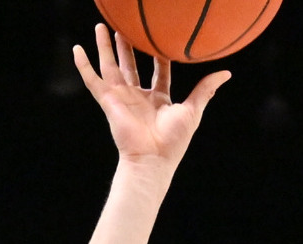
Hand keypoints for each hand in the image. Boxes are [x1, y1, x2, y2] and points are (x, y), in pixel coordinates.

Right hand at [72, 24, 228, 167]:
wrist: (153, 158)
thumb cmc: (173, 141)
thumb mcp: (193, 110)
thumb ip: (206, 89)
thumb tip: (226, 73)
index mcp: (158, 99)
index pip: (159, 71)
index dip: (160, 55)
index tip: (160, 39)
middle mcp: (138, 97)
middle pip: (130, 65)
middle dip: (127, 46)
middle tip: (123, 27)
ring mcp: (121, 98)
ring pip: (110, 66)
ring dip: (105, 47)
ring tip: (101, 26)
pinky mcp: (108, 101)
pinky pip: (92, 80)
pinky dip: (83, 65)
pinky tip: (77, 49)